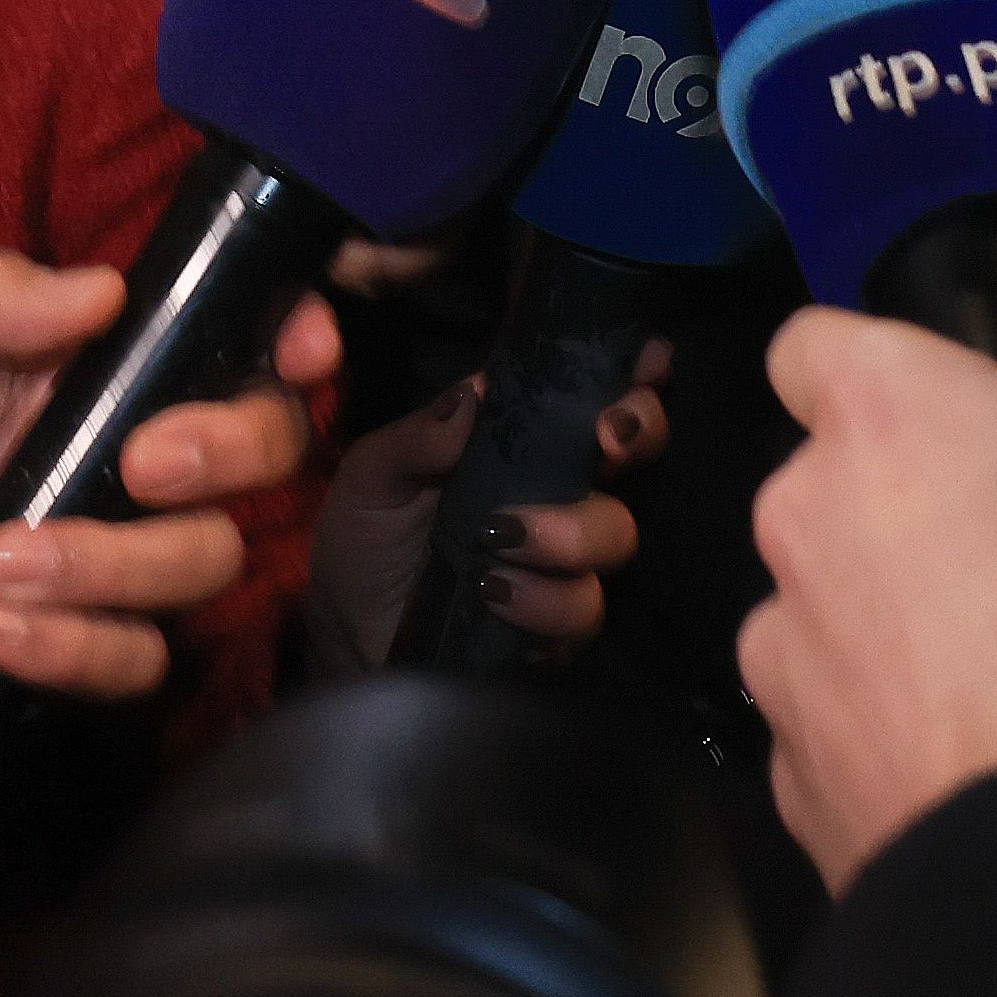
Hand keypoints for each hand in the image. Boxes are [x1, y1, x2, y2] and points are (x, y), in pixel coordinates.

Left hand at [0, 251, 338, 733]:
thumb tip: (102, 289)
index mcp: (77, 368)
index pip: (221, 340)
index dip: (286, 338)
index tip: (295, 350)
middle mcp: (108, 457)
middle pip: (258, 453)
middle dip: (228, 452)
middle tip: (141, 465)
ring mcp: (91, 558)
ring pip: (203, 562)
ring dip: (119, 565)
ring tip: (2, 564)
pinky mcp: (58, 650)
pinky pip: (133, 660)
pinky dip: (75, 649)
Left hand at [301, 350, 673, 672]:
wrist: (350, 634)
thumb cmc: (365, 541)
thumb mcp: (372, 477)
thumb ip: (417, 436)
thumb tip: (475, 394)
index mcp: (519, 438)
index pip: (590, 389)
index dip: (633, 369)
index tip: (645, 363)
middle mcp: (557, 487)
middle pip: (638, 445)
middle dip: (638, 430)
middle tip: (607, 439)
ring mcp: (565, 555)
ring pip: (616, 531)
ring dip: (571, 531)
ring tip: (499, 539)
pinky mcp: (558, 620)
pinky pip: (583, 606)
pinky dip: (542, 598)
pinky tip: (494, 592)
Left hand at [738, 313, 996, 889]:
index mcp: (885, 411)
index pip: (811, 345)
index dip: (878, 374)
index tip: (953, 421)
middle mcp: (800, 512)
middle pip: (835, 488)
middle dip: (908, 516)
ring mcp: (777, 649)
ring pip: (833, 610)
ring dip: (895, 632)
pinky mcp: (783, 771)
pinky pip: (840, 722)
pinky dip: (891, 734)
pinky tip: (977, 773)